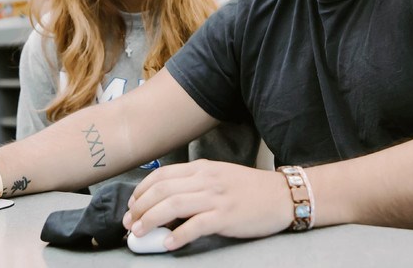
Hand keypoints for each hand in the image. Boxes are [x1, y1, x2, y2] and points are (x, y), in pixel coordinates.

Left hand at [122, 160, 292, 249]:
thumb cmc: (250, 189)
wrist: (282, 196)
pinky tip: (168, 244)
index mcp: (203, 167)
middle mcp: (206, 179)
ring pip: (174, 205)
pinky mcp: (226, 216)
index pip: (162, 175)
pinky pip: (196, 225)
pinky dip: (178, 235)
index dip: (142, 191)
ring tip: (139, 233)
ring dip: (151, 220)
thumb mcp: (219, 177)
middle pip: (163, 190)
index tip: (132, 205)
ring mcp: (216, 197)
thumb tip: (167, 201)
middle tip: (130, 223)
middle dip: (140, 207)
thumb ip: (195, 184)